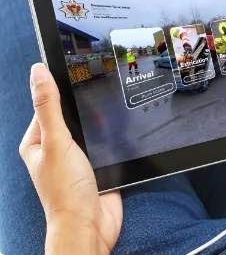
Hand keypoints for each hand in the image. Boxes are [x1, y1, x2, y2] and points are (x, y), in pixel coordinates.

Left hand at [20, 64, 122, 254]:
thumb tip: (38, 71)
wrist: (91, 224)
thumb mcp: (56, 141)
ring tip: (111, 110)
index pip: (47, 105)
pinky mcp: (95, 161)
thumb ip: (48, 106)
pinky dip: (110, 134)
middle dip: (85, 107)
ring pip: (89, 127)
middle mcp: (55, 147)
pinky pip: (102, 140)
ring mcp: (76, 155)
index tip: (80, 75)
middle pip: (70, 115)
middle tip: (100, 96)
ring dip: (99, 121)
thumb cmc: (66, 188)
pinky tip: (119, 127)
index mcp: (36, 141)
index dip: (62, 89)